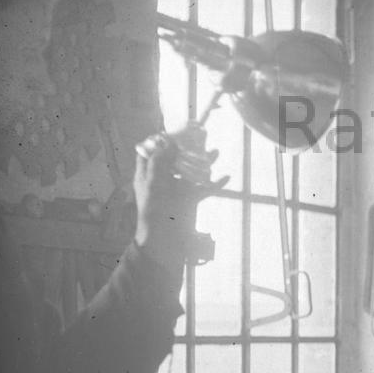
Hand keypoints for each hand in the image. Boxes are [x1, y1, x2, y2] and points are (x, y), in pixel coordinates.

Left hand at [133, 125, 224, 253]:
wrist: (164, 240)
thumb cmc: (154, 212)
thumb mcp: (153, 183)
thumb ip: (159, 161)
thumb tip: (168, 142)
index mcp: (147, 174)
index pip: (150, 151)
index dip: (159, 140)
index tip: (173, 132)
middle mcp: (162, 178)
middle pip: (174, 157)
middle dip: (186, 147)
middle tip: (199, 135)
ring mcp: (177, 189)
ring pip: (191, 171)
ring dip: (204, 162)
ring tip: (215, 151)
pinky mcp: (190, 200)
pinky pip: (204, 188)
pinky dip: (216, 183)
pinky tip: (226, 177)